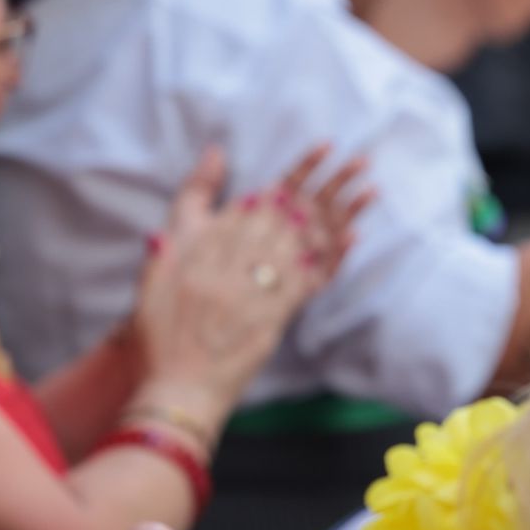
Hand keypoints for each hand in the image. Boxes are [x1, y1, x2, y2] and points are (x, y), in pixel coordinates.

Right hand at [130, 146, 357, 434]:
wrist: (172, 381)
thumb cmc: (161, 321)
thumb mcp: (160, 257)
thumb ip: (189, 205)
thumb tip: (215, 153)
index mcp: (204, 241)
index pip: (261, 197)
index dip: (297, 171)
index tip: (325, 148)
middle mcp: (230, 259)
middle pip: (290, 212)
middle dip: (328, 184)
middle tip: (360, 160)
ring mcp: (252, 287)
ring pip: (305, 238)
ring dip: (341, 213)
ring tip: (369, 189)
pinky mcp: (271, 315)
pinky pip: (309, 278)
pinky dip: (333, 256)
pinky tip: (354, 234)